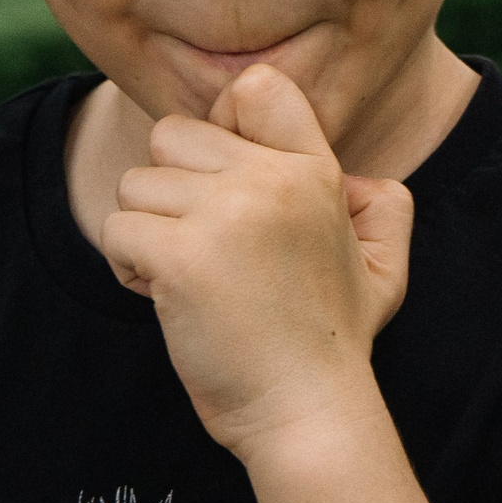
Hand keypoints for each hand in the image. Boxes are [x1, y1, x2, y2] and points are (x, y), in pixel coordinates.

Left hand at [99, 64, 413, 461]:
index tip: (224, 178)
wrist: (309, 414)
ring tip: (188, 279)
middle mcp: (272, 180)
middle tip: (204, 249)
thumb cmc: (334, 342)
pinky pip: (117, 230)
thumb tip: (355, 179)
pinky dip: (127, 266)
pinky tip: (165, 300)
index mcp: (315, 171)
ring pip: (137, 185)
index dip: (222, 123)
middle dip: (172, 190)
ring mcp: (226, 215)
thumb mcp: (384, 266)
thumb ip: (382, 206)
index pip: (255, 88)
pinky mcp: (182, 257)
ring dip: (147, 232)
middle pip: (173, 135)